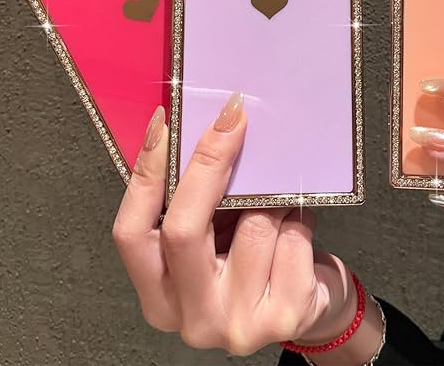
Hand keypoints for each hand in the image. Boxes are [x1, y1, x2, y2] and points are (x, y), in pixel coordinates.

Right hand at [111, 92, 361, 357]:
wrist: (311, 310)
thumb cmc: (256, 262)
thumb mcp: (215, 237)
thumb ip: (199, 203)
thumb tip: (204, 131)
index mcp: (160, 295)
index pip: (132, 231)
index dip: (145, 173)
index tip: (164, 123)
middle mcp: (191, 318)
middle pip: (182, 231)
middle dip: (208, 164)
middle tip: (231, 119)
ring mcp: (237, 323)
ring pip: (252, 227)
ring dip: (272, 200)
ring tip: (279, 205)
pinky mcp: (284, 317)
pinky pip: (292, 238)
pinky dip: (299, 220)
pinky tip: (298, 229)